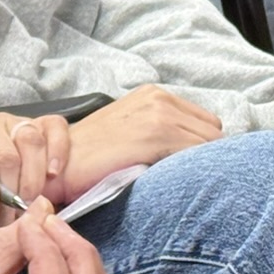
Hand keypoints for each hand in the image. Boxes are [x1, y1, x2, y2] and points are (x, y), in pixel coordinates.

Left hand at [0, 109, 71, 217]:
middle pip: (6, 152)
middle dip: (10, 188)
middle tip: (11, 215)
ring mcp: (11, 120)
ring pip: (30, 140)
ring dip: (34, 176)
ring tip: (29, 201)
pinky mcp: (36, 123)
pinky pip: (54, 128)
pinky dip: (58, 149)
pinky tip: (53, 173)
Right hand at [59, 86, 221, 202]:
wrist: (60, 164)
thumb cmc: (90, 155)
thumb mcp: (129, 130)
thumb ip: (160, 129)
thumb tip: (195, 149)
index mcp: (153, 94)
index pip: (206, 122)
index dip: (198, 146)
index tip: (180, 164)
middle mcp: (159, 98)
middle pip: (213, 132)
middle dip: (201, 153)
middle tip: (176, 172)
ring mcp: (159, 114)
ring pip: (211, 145)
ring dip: (197, 163)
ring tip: (171, 177)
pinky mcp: (157, 134)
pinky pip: (198, 155)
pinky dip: (191, 170)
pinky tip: (168, 179)